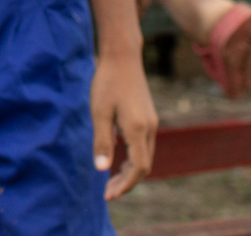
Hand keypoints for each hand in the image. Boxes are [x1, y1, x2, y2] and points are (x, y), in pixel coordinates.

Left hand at [93, 52, 156, 199]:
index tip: (108, 195)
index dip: (125, 185)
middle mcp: (150, 128)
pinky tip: (117, 157)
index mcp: (138, 129)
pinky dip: (133, 157)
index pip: (138, 168)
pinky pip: (144, 145)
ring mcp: (151, 122)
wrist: (122, 56)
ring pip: (146, 156)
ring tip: (111, 180)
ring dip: (130, 171)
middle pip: (144, 166)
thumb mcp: (99, 112)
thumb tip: (101, 169)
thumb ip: (102, 141)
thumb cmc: (107, 82)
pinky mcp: (148, 117)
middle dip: (126, 182)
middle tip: (107, 192)